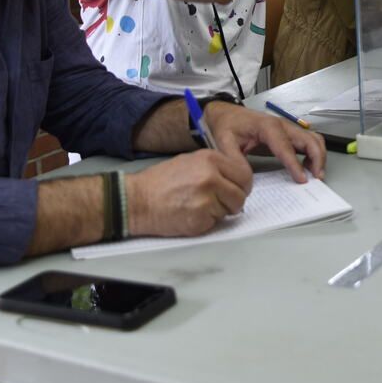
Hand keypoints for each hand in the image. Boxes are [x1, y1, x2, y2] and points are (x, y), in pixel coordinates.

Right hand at [126, 148, 251, 236]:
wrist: (137, 200)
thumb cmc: (161, 182)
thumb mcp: (191, 162)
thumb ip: (215, 168)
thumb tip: (235, 180)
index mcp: (210, 159)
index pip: (244, 174)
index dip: (242, 185)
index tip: (236, 190)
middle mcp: (211, 177)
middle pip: (241, 194)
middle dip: (233, 201)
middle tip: (219, 203)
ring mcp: (207, 198)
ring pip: (229, 210)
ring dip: (218, 212)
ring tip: (197, 206)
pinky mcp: (200, 218)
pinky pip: (215, 223)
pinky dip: (205, 222)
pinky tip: (189, 214)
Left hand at [207, 100, 325, 181]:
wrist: (226, 114)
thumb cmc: (227, 126)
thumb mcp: (224, 142)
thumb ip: (234, 160)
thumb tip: (246, 179)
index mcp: (267, 127)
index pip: (286, 147)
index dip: (295, 164)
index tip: (302, 180)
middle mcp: (282, 125)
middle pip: (309, 139)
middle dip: (317, 158)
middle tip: (317, 178)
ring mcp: (287, 128)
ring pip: (313, 139)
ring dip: (319, 156)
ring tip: (316, 174)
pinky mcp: (288, 134)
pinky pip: (308, 142)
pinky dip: (314, 154)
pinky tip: (309, 167)